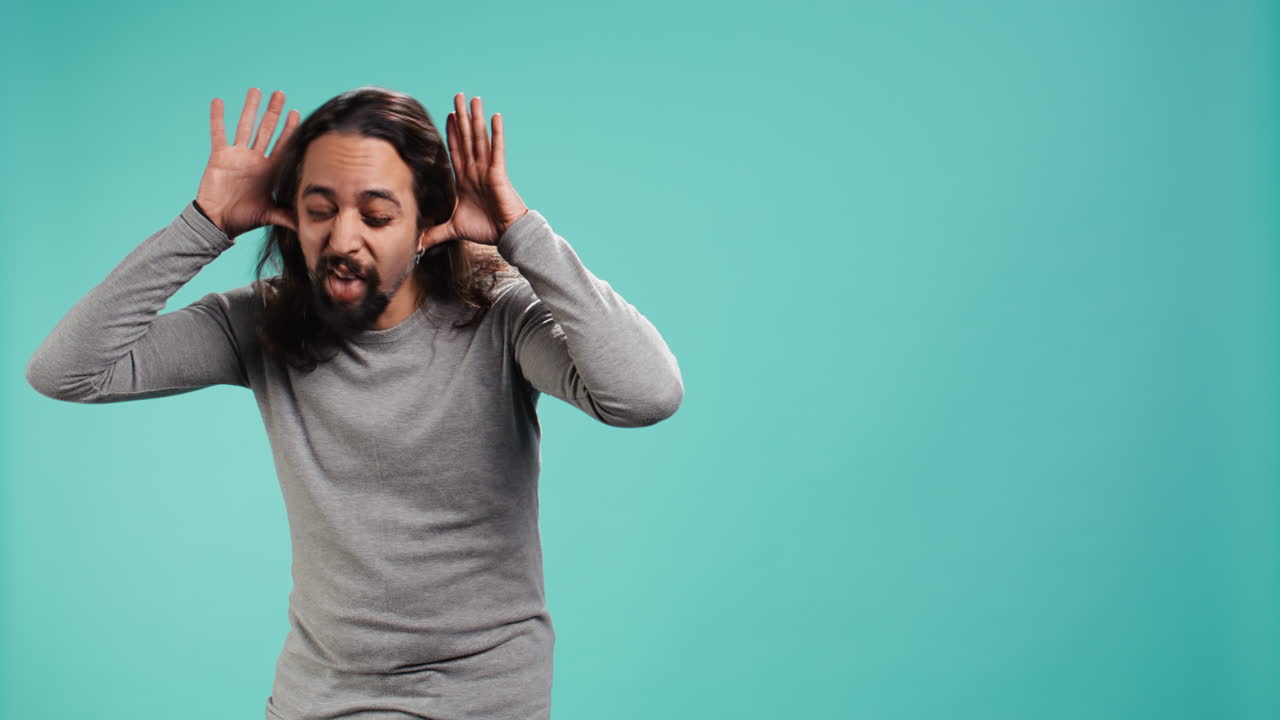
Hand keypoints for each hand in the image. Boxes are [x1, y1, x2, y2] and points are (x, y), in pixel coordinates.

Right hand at [195, 88, 299, 238]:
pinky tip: (219, 101)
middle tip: (280, 94)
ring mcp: (237, 156)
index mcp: (269, 170)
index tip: (296, 113)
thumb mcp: (270, 215)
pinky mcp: (220, 156)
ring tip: (256, 90)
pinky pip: (218, 133)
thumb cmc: (244, 219)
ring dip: (250, 108)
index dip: (289, 129)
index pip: (282, 145)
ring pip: (245, 126)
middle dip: (273, 112)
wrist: (218, 222)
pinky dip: (218, 118)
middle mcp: (255, 159)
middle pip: (266, 130)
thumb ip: (288, 216)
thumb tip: (308, 225)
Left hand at [422, 93, 529, 248]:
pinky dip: (496, 133)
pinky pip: (496, 150)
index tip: (449, 115)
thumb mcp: (453, 229)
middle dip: (461, 117)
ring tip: (474, 99)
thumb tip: (417, 244)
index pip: (457, 150)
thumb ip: (435, 233)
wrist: (507, 235)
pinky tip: (495, 116)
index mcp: (465, 179)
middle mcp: (476, 170)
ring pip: (480, 139)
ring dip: (476, 118)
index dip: (452, 132)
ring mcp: (488, 170)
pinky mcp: (499, 173)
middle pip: (467, 138)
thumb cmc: (485, 230)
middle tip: (458, 96)